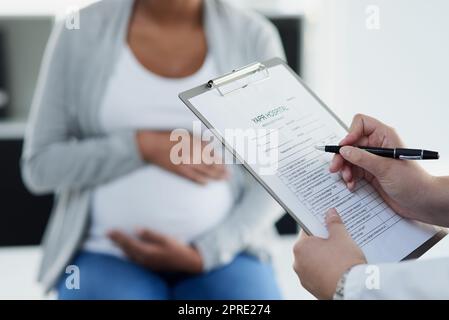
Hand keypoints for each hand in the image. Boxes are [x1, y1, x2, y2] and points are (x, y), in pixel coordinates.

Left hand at [109, 229, 203, 272]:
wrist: (186, 263)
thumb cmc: (176, 249)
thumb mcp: (165, 239)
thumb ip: (150, 234)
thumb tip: (136, 229)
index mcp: (147, 252)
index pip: (128, 243)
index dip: (118, 237)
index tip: (110, 230)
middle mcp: (143, 260)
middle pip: (125, 249)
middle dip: (116, 241)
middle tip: (107, 232)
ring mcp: (145, 264)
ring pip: (128, 255)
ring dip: (119, 246)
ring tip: (113, 239)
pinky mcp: (148, 265)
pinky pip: (132, 259)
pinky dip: (126, 252)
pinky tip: (123, 250)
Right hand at [136, 130, 228, 184]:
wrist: (150, 145)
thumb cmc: (166, 137)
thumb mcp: (184, 134)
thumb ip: (198, 140)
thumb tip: (210, 145)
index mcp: (194, 144)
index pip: (212, 154)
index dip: (220, 161)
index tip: (227, 163)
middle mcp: (191, 155)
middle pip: (211, 165)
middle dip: (221, 170)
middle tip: (229, 174)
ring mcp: (185, 164)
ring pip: (204, 173)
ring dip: (215, 177)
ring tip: (223, 179)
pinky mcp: (178, 171)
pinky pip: (192, 178)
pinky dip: (201, 181)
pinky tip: (206, 183)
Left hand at [293, 209, 366, 299]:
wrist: (352, 290)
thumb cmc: (345, 262)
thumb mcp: (341, 237)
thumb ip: (334, 223)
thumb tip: (330, 213)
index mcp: (300, 247)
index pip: (307, 230)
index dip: (319, 226)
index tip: (327, 225)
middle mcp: (298, 263)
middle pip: (310, 247)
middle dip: (323, 243)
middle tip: (338, 240)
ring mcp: (304, 277)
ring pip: (314, 262)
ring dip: (324, 258)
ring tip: (340, 256)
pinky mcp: (312, 289)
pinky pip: (318, 275)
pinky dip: (326, 271)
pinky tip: (339, 269)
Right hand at [329, 114, 444, 224]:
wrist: (421, 202)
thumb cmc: (413, 182)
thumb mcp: (386, 168)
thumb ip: (363, 158)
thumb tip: (344, 150)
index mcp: (385, 136)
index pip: (361, 124)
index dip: (350, 133)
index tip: (344, 147)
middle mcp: (378, 145)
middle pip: (351, 143)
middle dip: (342, 156)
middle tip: (335, 167)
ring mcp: (373, 159)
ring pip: (349, 158)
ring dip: (345, 168)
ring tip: (348, 178)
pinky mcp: (370, 172)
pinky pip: (353, 170)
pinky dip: (350, 177)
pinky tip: (352, 184)